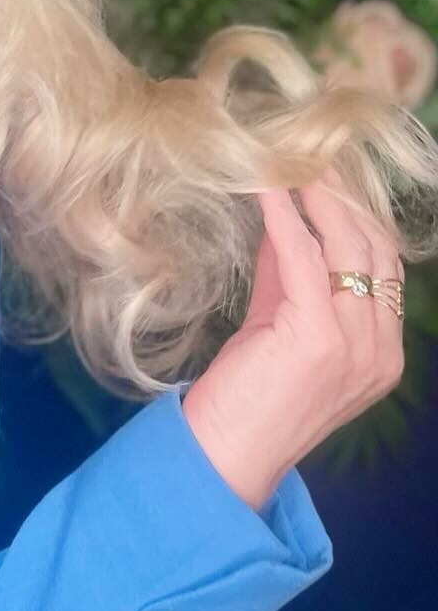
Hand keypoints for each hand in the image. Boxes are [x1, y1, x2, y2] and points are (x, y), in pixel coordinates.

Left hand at [179, 167, 404, 510]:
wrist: (227, 454)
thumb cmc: (247, 394)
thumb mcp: (279, 324)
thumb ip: (288, 276)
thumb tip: (281, 216)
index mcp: (382, 351)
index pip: (383, 266)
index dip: (357, 215)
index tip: (327, 176)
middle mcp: (382, 350)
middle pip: (376, 251)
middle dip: (346, 199)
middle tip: (313, 156)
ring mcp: (358, 347)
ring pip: (350, 250)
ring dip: (319, 198)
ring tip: (292, 160)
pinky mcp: (319, 339)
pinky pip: (305, 261)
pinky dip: (286, 219)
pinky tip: (267, 189)